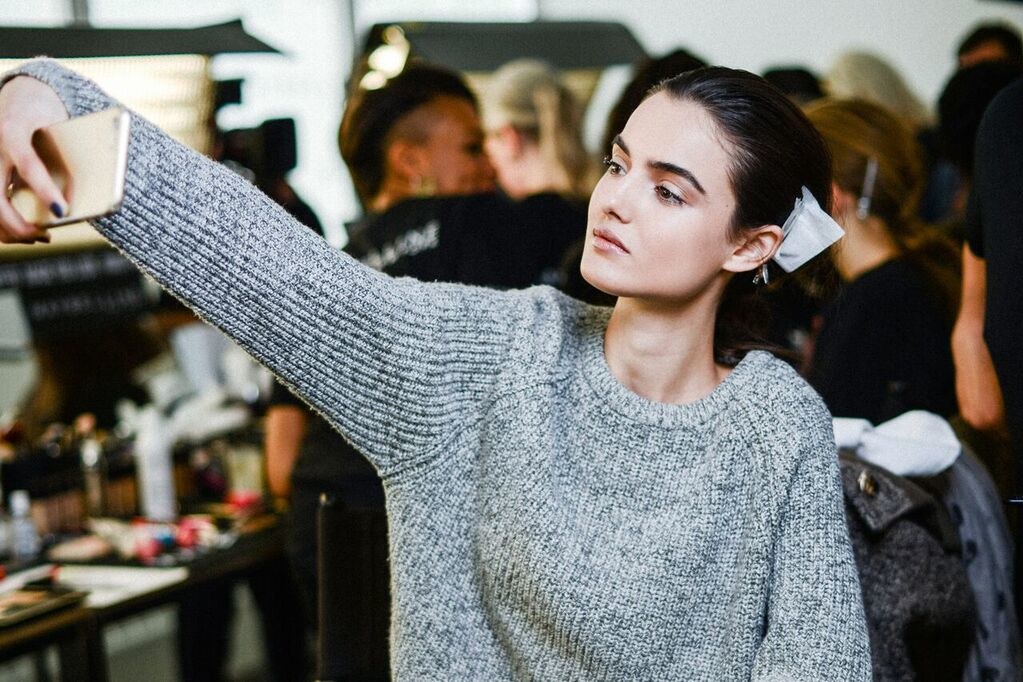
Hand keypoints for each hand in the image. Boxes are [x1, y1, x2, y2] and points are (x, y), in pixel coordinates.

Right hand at [0, 75, 69, 243]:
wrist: (18, 96)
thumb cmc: (43, 113)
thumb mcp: (57, 125)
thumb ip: (67, 154)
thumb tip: (92, 192)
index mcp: (13, 132)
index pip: (28, 165)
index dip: (45, 190)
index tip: (61, 211)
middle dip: (19, 224)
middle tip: (46, 235)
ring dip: (12, 230)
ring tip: (40, 236)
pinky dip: (6, 225)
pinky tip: (29, 231)